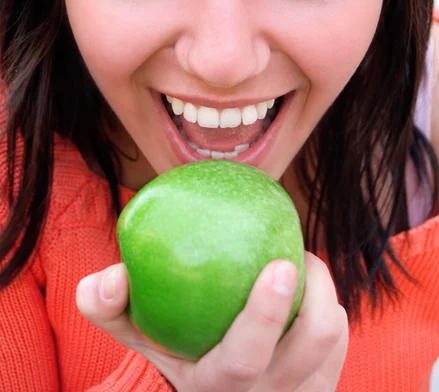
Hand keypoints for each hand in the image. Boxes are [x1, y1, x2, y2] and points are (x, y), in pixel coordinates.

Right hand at [76, 252, 347, 391]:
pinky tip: (304, 292)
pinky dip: (326, 306)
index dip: (266, 313)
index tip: (279, 264)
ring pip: (333, 337)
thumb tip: (108, 277)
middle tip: (294, 252)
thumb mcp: (136, 335)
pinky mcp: (322, 387)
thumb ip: (109, 307)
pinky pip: (339, 339)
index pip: (245, 357)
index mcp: (218, 386)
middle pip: (313, 344)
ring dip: (322, 291)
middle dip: (317, 288)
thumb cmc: (176, 352)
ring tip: (299, 264)